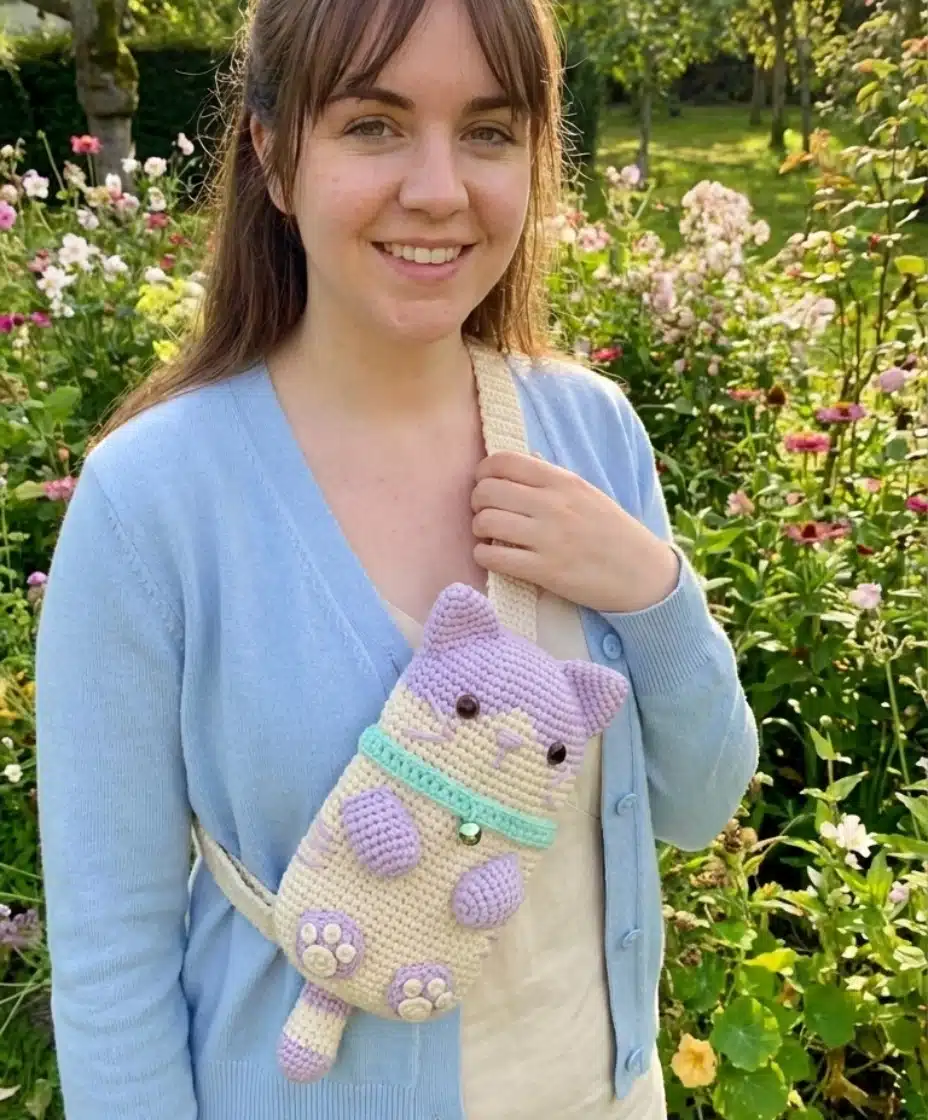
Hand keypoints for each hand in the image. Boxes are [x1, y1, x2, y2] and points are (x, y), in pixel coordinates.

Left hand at [471, 452, 679, 614]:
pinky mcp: (545, 570)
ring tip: (490, 536)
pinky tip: (493, 556)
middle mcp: (553, 505)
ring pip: (486, 522)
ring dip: (479, 529)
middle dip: (477, 502)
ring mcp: (548, 538)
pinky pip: (494, 557)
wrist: (642, 574)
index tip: (486, 484)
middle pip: (487, 491)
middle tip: (485, 513)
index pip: (504, 461)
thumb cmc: (613, 532)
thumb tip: (525, 458)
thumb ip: (554, 478)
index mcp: (563, 481)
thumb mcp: (589, 493)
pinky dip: (484, 555)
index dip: (484, 472)